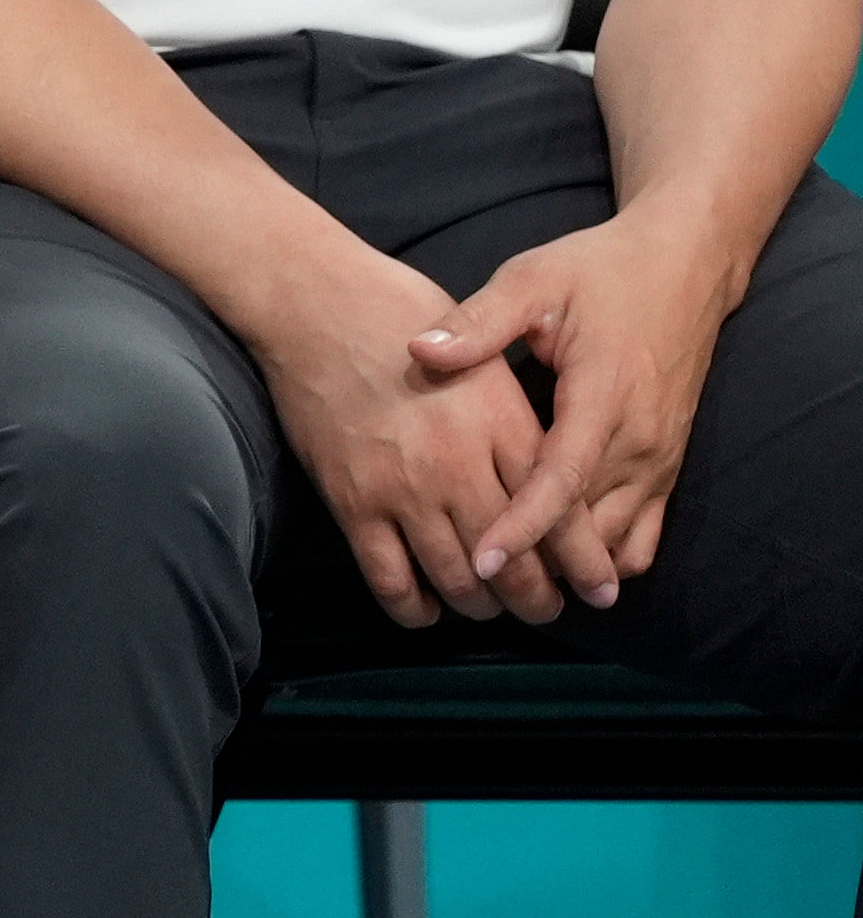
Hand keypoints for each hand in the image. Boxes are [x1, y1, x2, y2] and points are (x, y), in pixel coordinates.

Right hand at [245, 239, 551, 626]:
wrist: (316, 306)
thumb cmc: (403, 314)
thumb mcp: (487, 352)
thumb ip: (521, 417)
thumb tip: (554, 477)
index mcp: (503, 425)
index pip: (559, 512)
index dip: (586, 562)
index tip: (602, 588)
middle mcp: (459, 466)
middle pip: (516, 560)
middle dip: (539, 599)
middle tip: (547, 610)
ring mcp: (403, 489)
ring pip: (458, 579)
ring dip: (482, 608)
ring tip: (494, 610)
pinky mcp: (353, 502)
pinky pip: (390, 578)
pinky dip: (414, 608)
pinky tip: (427, 610)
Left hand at [410, 209, 738, 606]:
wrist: (685, 266)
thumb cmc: (602, 271)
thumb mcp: (534, 281)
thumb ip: (479, 322)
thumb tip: (420, 350)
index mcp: (602, 398)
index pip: (560, 482)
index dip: (520, 527)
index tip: (481, 562)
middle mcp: (639, 440)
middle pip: (588, 527)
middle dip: (539, 567)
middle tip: (478, 598)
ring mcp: (659, 457)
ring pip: (617, 540)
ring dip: (571, 569)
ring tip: (510, 593)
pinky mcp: (667, 463)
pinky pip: (643, 534)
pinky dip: (606, 557)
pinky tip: (558, 565)